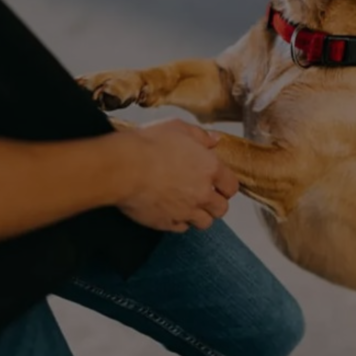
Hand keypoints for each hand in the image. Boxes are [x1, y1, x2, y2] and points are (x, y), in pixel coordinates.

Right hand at [116, 118, 238, 231]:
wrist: (124, 167)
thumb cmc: (149, 144)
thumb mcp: (178, 128)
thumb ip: (200, 135)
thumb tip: (214, 139)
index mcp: (209, 168)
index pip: (231, 186)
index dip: (226, 186)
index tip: (220, 185)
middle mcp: (202, 193)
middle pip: (221, 209)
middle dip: (215, 204)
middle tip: (205, 197)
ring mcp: (185, 211)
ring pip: (204, 223)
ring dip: (199, 215)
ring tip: (189, 206)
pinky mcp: (167, 222)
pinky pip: (181, 228)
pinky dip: (179, 221)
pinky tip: (171, 211)